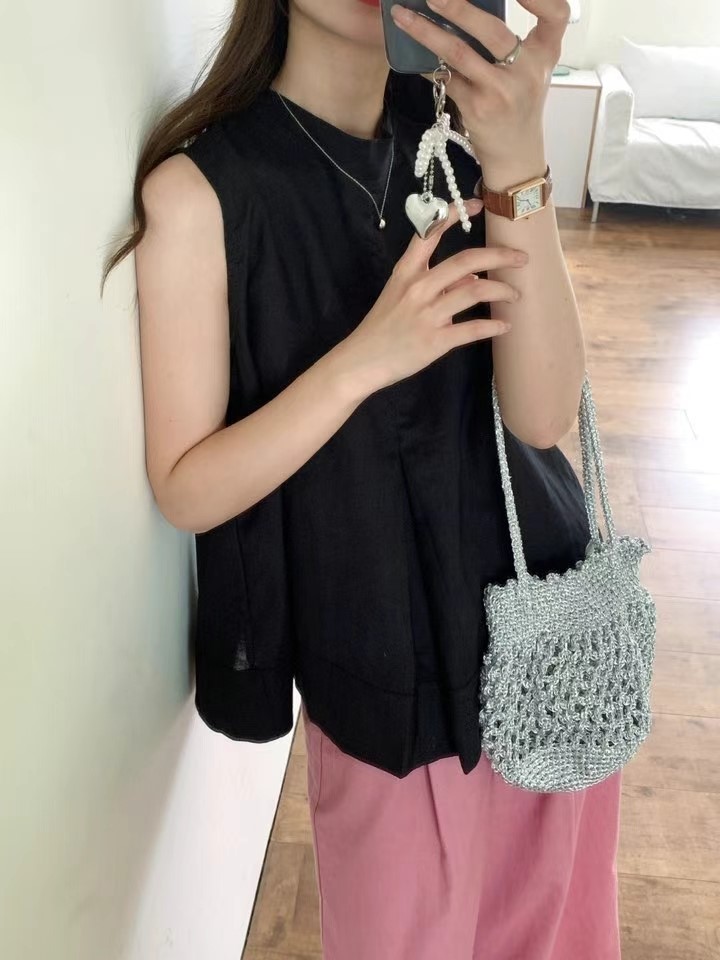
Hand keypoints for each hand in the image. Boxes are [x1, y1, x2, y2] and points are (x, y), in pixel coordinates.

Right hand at [340, 198, 528, 390]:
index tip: (477, 203)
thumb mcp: (402, 295)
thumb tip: (473, 277)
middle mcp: (418, 287)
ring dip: (502, 291)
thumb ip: (437, 283)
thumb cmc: (383, 326)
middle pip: (466, 261)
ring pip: (475, 290)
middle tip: (521, 258)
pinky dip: (493, 326)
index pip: (430, 232)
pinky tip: (504, 326)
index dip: (454, 214)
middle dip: (500, 256)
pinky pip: (473, 329)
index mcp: (407, 271)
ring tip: (515, 295)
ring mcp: (427, 314)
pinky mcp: (435, 341)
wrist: (362, 360)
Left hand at [389, 0, 570, 175]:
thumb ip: (514, 41)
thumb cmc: (519, 103)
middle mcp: (528, 71)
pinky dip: (427, 64)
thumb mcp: (530, 69)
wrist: (515, 153)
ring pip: (459, 53)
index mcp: (545, 53)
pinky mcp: (477, 108)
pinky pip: (446, 78)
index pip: (556, 14)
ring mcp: (501, 91)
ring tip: (403, 17)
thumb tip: (460, 7)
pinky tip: (409, 53)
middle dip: (459, 8)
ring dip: (426, 33)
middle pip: (493, 31)